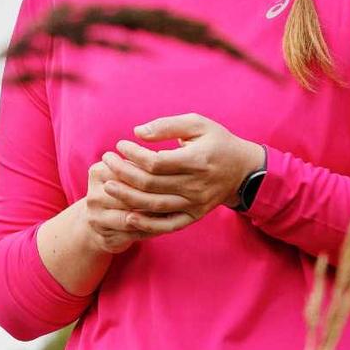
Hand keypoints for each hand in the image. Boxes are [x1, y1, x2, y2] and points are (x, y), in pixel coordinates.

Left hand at [98, 113, 264, 235]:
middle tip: (106, 162)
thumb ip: (167, 126)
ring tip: (107, 186)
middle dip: (123, 173)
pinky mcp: (194, 216)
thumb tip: (137, 132)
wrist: (244, 170)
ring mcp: (195, 204)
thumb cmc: (217, 142)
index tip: (120, 145)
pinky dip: (147, 224)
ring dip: (127, 198)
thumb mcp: (198, 124)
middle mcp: (197, 185)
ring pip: (155, 205)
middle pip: (151, 184)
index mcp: (198, 160)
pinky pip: (168, 225)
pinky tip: (128, 218)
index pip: (156, 162)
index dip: (133, 155)